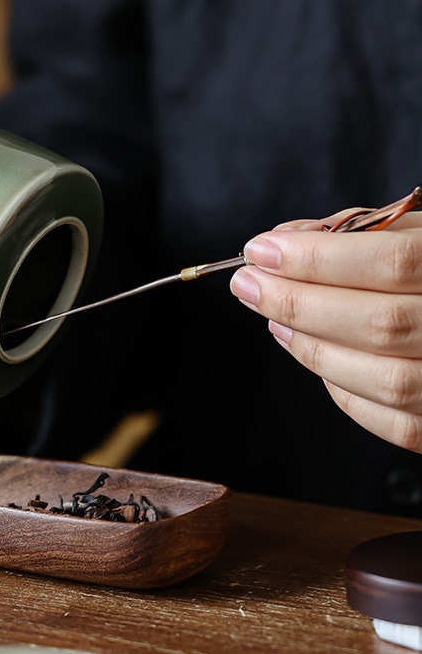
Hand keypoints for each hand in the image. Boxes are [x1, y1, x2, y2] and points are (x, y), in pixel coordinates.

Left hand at [230, 210, 421, 451]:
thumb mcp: (421, 234)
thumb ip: (361, 233)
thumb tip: (285, 239)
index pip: (391, 262)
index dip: (316, 258)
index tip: (260, 250)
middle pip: (378, 323)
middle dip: (297, 303)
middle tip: (248, 284)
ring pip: (382, 379)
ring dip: (312, 347)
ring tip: (274, 320)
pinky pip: (391, 420)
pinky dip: (342, 388)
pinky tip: (318, 354)